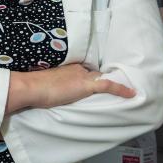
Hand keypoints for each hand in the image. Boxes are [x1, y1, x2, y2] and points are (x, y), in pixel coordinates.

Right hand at [9, 63, 135, 111]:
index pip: (86, 71)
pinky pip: (107, 85)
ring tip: (129, 90)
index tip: (103, 79)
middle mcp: (78, 68)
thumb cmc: (35, 89)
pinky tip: (131, 94)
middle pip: (97, 74)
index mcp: (69, 67)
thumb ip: (57, 87)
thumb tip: (58, 94)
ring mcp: (82, 76)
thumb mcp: (48, 86)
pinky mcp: (85, 85)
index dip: (95, 76)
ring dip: (116, 84)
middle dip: (106, 80)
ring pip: (104, 78)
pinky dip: (120, 89)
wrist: (31, 87)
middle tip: (121, 85)